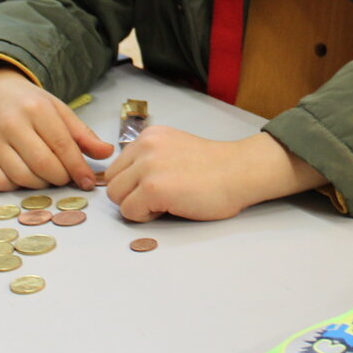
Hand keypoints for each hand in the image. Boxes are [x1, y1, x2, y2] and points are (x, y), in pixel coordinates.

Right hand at [0, 68, 112, 191]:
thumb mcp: (58, 110)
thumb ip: (82, 134)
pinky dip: (16, 186)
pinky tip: (24, 175)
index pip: (63, 146)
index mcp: (36, 109)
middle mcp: (12, 124)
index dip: (78, 168)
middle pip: (43, 165)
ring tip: (46, 174)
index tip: (88, 182)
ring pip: (22, 178)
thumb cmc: (29, 103)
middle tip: (65, 175)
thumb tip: (107, 153)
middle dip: (61, 177)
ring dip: (41, 184)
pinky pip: (0, 183)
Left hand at [103, 127, 325, 221]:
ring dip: (136, 205)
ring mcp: (147, 167)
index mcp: (150, 136)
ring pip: (116, 196)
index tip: (155, 186)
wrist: (240, 172)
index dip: (133, 182)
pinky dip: (146, 216)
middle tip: (158, 198)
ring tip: (164, 203)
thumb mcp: (175, 148)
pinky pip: (129, 211)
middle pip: (112, 181)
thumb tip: (130, 181)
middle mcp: (145, 147)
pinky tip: (169, 207)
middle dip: (130, 194)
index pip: (118, 165)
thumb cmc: (215, 168)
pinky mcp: (153, 188)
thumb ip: (152, 158)